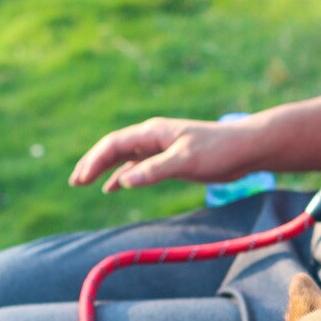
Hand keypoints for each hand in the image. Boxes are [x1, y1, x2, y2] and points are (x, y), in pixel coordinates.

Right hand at [69, 116, 248, 191]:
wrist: (245, 149)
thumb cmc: (218, 151)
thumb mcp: (185, 161)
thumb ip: (155, 171)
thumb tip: (123, 181)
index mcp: (153, 133)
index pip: (114, 143)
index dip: (95, 160)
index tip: (81, 178)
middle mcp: (153, 137)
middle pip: (114, 148)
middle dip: (93, 163)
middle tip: (75, 182)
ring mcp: (161, 148)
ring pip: (125, 157)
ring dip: (105, 169)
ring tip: (85, 183)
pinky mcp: (171, 159)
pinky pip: (139, 166)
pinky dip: (124, 175)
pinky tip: (115, 187)